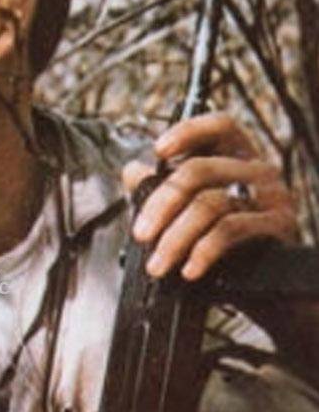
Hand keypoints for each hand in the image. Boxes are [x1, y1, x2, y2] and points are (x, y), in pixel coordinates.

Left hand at [122, 112, 297, 279]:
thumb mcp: (187, 212)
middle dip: (160, 204)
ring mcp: (272, 196)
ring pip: (210, 204)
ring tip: (157, 265)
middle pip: (200, 169)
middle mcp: (256, 170)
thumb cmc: (223, 241)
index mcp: (236, 158)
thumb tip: (133, 170)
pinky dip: (202, 252)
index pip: (219, 126)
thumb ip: (160, 190)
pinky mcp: (279, 225)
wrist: (261, 285)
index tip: (158, 150)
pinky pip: (230, 231)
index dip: (188, 131)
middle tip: (140, 234)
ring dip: (174, 239)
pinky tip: (188, 270)